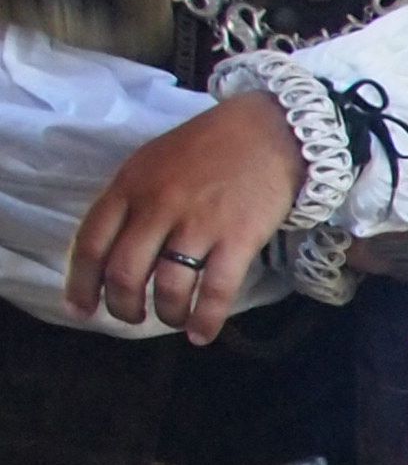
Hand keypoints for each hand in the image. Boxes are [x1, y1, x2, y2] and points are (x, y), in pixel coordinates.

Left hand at [68, 93, 299, 342]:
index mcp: (129, 186)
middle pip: (124, 272)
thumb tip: (118, 246)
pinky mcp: (238, 238)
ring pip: (167, 286)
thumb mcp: (153, 162)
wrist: (269, 131)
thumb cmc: (210, 147)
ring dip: (166, 314)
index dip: (82, 283)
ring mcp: (198, 224)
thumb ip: (132, 200)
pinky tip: (202, 334)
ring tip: (173, 319)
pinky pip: (215, 290)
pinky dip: (205, 320)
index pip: (91, 243)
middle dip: (123, 306)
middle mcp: (157, 207)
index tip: (81, 309)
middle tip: (131, 317)